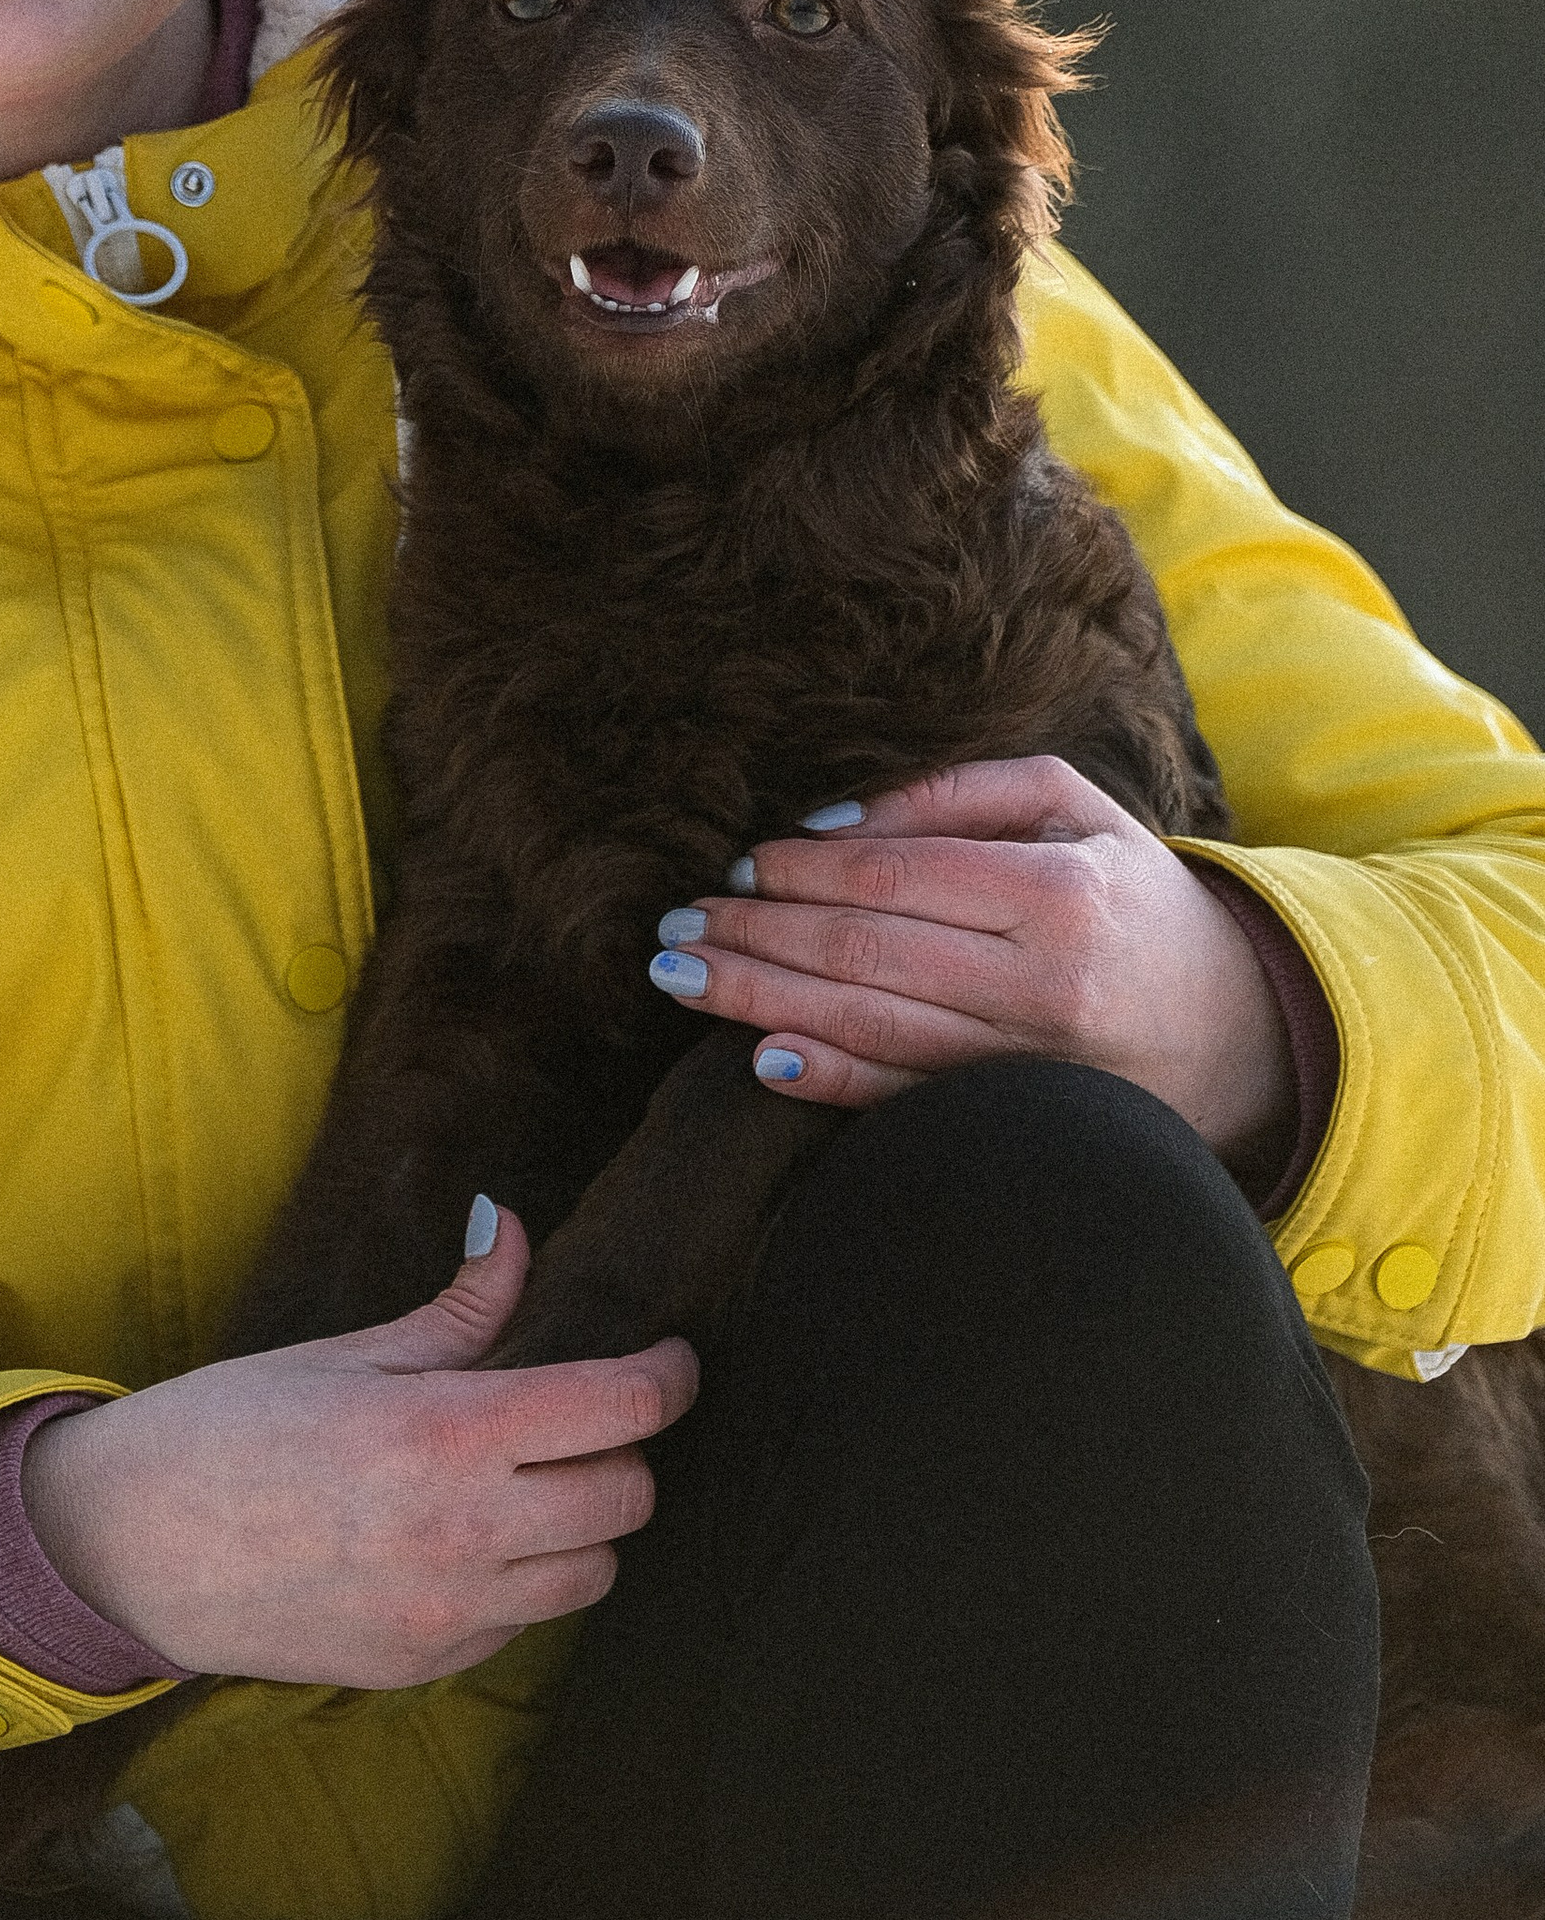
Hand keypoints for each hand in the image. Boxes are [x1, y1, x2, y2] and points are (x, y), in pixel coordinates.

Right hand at [18, 1205, 694, 1687]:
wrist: (135, 1547)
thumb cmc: (230, 1427)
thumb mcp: (346, 1351)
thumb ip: (457, 1308)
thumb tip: (513, 1231)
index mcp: (447, 1433)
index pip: (620, 1408)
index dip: (666, 1376)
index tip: (668, 1359)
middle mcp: (467, 1532)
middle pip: (628, 1496)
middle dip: (623, 1449)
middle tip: (579, 1416)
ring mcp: (451, 1612)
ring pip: (595, 1573)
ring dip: (582, 1524)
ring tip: (526, 1483)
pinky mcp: (428, 1665)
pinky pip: (526, 1625)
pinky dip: (523, 1581)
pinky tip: (466, 1540)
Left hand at [647, 755, 1297, 1175]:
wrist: (1244, 1031)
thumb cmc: (1135, 897)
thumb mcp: (1072, 808)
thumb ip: (953, 793)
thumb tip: (826, 824)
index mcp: (1060, 894)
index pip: (895, 878)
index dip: (800, 871)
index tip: (736, 862)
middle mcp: (1046, 987)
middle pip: (866, 956)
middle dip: (756, 935)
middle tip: (675, 925)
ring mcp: (1033, 1070)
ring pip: (871, 1031)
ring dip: (761, 1003)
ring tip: (682, 976)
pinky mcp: (1021, 1125)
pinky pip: (906, 1100)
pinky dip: (827, 1080)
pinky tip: (759, 1059)